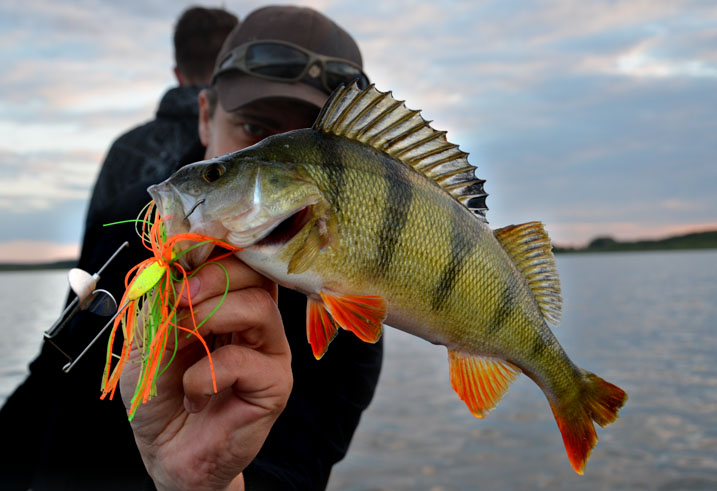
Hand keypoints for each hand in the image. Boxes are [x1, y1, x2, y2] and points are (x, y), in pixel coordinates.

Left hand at [119, 255, 292, 490]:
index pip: (238, 259)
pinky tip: (193, 395)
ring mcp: (270, 351)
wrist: (168, 453)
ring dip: (210, 316)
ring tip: (183, 341)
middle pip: (257, 273)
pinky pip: (243, 361)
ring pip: (258, 308)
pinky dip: (204, 375)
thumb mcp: (147, 341)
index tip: (179, 258)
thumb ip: (159, 305)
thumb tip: (168, 269)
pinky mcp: (274, 384)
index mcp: (230, 302)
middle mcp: (257, 321)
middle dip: (214, 276)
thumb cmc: (161, 395)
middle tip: (180, 297)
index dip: (215, 249)